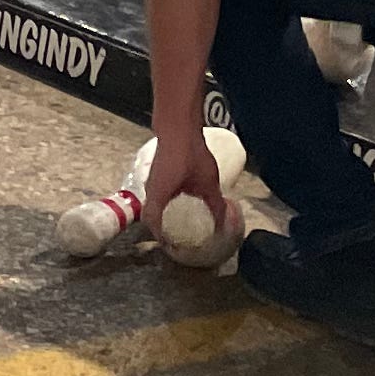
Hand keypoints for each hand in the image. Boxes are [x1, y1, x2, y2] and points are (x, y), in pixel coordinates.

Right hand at [139, 126, 227, 242]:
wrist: (179, 127)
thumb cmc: (190, 155)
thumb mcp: (207, 184)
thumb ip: (215, 206)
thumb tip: (223, 224)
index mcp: (159, 195)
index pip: (153, 223)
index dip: (161, 238)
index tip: (172, 248)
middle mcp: (151, 189)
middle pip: (151, 215)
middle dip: (161, 229)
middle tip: (176, 239)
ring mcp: (152, 180)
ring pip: (154, 204)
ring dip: (163, 215)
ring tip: (179, 223)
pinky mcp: (158, 172)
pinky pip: (158, 195)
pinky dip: (166, 204)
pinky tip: (181, 203)